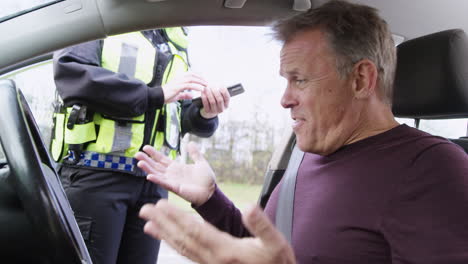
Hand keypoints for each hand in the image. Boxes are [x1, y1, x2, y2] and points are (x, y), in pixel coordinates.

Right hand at [134, 142, 215, 205]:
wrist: (211, 192)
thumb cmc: (206, 179)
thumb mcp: (200, 162)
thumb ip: (194, 153)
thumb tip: (191, 142)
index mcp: (176, 167)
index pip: (162, 159)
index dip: (154, 153)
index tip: (145, 147)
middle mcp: (172, 174)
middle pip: (156, 166)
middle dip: (146, 160)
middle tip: (137, 154)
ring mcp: (172, 181)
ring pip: (157, 174)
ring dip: (148, 169)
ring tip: (139, 163)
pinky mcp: (176, 188)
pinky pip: (164, 183)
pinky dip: (157, 180)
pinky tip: (149, 176)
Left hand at [139, 200, 295, 263]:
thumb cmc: (277, 263)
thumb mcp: (276, 243)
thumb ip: (261, 225)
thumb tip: (249, 207)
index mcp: (227, 251)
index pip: (195, 231)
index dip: (177, 218)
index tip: (162, 205)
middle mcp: (214, 260)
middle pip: (183, 239)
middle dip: (163, 223)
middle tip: (146, 210)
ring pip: (182, 248)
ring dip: (164, 234)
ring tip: (148, 224)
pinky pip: (188, 255)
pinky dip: (175, 245)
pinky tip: (168, 238)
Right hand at [162, 72, 206, 102]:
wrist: (158, 97)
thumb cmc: (166, 96)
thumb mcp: (177, 95)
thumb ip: (184, 95)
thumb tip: (191, 96)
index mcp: (179, 79)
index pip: (190, 74)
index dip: (198, 75)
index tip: (204, 79)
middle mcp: (179, 78)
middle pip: (192, 75)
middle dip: (201, 78)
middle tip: (207, 82)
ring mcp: (178, 82)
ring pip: (192, 79)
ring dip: (200, 82)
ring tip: (206, 85)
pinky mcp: (178, 86)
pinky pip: (189, 85)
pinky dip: (196, 87)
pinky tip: (201, 89)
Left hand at [199, 84, 229, 118]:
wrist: (209, 111)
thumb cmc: (215, 101)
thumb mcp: (220, 98)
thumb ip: (220, 92)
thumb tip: (218, 83)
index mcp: (226, 104)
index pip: (227, 97)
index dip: (224, 91)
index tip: (221, 85)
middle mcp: (221, 109)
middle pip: (219, 99)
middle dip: (215, 91)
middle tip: (212, 86)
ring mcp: (215, 111)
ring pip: (212, 101)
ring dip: (209, 93)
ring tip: (206, 88)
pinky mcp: (208, 111)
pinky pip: (206, 103)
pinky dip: (204, 97)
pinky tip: (202, 92)